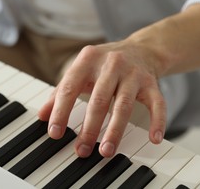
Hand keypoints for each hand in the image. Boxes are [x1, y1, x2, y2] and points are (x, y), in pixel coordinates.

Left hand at [38, 40, 166, 157]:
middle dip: (89, 128)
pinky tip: (153, 138)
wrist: (141, 49)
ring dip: (115, 130)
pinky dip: (157, 121)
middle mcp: (111, 64)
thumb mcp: (80, 71)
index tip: (55, 133)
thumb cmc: (103, 64)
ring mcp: (133, 73)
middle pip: (98, 100)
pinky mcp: (151, 82)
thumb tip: (41, 116)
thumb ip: (60, 92)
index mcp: (87, 59)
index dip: (60, 111)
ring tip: (106, 151)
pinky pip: (157, 103)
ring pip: (123, 105)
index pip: (70, 87)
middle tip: (82, 150)